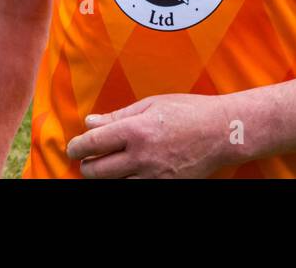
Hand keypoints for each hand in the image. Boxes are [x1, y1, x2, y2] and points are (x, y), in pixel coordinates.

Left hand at [65, 94, 234, 178]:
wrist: (222, 132)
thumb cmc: (187, 111)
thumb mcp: (151, 105)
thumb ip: (118, 116)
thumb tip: (90, 123)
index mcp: (136, 130)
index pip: (93, 144)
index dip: (77, 148)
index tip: (73, 149)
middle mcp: (142, 156)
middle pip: (98, 170)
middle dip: (87, 166)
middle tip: (88, 161)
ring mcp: (154, 176)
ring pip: (114, 186)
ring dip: (106, 178)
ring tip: (107, 169)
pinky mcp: (166, 187)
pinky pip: (136, 190)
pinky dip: (127, 184)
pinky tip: (127, 175)